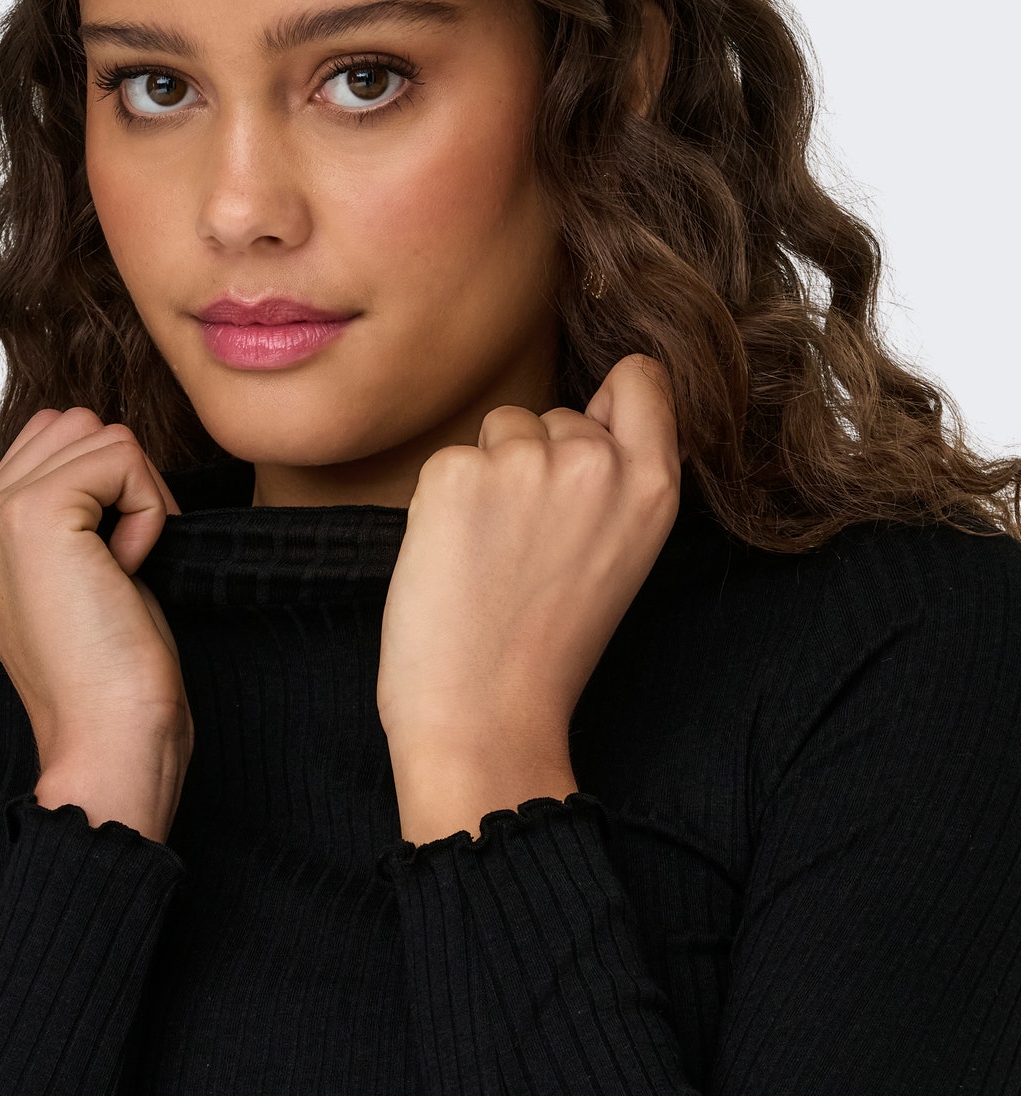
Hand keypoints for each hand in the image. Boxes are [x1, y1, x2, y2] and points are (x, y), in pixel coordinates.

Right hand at [0, 408, 191, 843]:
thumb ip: (75, 506)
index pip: (54, 440)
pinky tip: (127, 574)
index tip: (108, 572)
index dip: (109, 491)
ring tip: (121, 572)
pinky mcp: (35, 513)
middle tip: (122, 568)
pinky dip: (150, 512)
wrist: (107, 738)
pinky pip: (124, 458)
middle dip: (125, 484)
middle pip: (77, 425)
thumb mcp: (83, 571)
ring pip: (102, 434)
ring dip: (139, 498)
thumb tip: (111, 449)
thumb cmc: (113, 671)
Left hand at [377, 355, 680, 844]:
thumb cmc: (545, 651)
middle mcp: (596, 463)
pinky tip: (455, 559)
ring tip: (492, 557)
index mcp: (653, 487)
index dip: (609, 401)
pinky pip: (448, 458)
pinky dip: (442, 501)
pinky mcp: (456, 472)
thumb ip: (618, 481)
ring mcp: (525, 462)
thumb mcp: (621, 556)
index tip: (589, 436)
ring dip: (488, 476)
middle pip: (557, 412)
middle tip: (528, 548)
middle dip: (537, 460)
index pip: (642, 378)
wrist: (485, 717)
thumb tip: (590, 415)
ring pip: (500, 428)